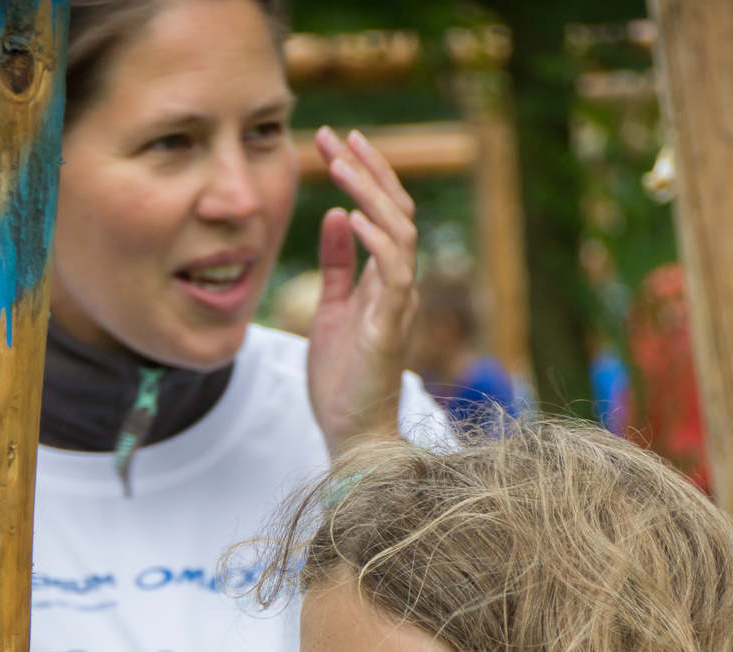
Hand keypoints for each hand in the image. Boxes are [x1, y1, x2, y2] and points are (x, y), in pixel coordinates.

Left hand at [306, 126, 417, 456]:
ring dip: (371, 193)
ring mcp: (399, 305)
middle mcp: (400, 286)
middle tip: (337, 135)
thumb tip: (333, 216)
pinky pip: (394, 273)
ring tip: (341, 163)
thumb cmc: (343, 382)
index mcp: (386, 281)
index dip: (365, 175)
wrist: (352, 435)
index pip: (386, 214)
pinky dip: (374, 240)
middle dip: (368, 169)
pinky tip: (347, 214)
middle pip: (397, 211)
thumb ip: (336, 265)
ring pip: (400, 232)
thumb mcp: (331, 310)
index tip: (336, 142)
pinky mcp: (390, 327)